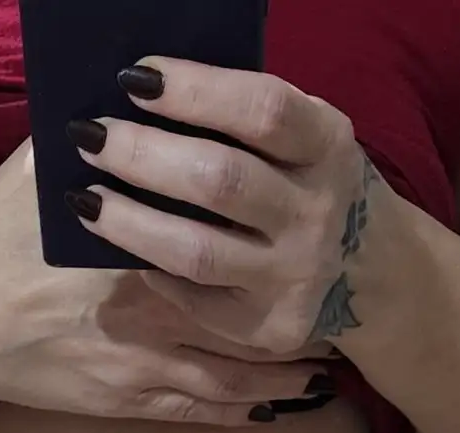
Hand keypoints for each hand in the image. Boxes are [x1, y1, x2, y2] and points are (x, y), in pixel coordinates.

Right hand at [0, 141, 333, 425]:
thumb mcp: (35, 172)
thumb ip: (94, 142)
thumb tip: (129, 106)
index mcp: (147, 244)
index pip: (232, 243)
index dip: (281, 244)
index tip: (324, 240)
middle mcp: (161, 308)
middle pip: (251, 315)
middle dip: (302, 321)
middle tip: (345, 318)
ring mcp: (145, 363)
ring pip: (237, 375)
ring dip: (284, 376)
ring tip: (324, 376)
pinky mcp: (124, 400)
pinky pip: (199, 411)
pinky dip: (241, 412)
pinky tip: (273, 412)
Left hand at [63, 59, 375, 354]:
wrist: (374, 274)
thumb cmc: (313, 188)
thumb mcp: (307, 142)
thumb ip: (249, 124)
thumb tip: (148, 98)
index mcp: (327, 148)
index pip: (261, 111)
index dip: (195, 91)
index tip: (135, 79)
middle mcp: (316, 213)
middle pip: (219, 181)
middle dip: (142, 156)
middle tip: (90, 138)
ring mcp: (295, 277)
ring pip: (197, 252)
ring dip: (130, 224)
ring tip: (85, 201)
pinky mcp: (271, 327)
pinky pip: (196, 302)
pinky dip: (155, 274)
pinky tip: (124, 255)